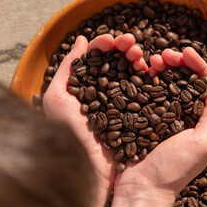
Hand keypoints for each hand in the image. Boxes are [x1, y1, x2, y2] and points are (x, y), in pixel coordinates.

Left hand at [42, 33, 146, 206]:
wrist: (86, 168)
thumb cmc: (67, 133)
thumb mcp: (57, 97)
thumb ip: (67, 68)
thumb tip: (81, 40)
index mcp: (84, 86)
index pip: (96, 58)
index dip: (104, 44)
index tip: (112, 39)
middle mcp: (103, 91)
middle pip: (115, 62)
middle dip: (123, 47)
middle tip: (131, 42)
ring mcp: (119, 102)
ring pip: (130, 73)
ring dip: (135, 59)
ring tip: (140, 55)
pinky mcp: (133, 113)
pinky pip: (142, 91)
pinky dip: (146, 78)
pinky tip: (149, 69)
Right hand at [109, 47, 206, 206]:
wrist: (141, 187)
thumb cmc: (173, 170)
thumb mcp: (201, 143)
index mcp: (197, 118)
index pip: (201, 85)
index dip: (196, 65)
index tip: (186, 51)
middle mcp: (179, 113)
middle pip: (181, 80)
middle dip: (176, 63)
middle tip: (165, 54)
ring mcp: (159, 114)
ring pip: (162, 83)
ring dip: (159, 68)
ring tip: (152, 60)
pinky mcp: (141, 117)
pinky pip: (143, 93)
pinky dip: (143, 80)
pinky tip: (140, 72)